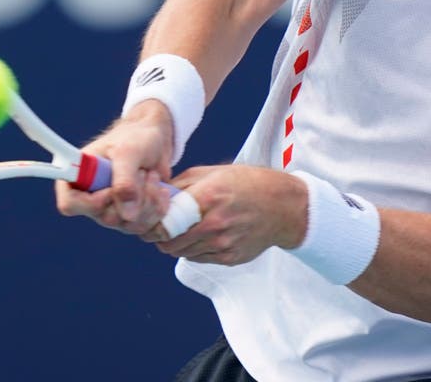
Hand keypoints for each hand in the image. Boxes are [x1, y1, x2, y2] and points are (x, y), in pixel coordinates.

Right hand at [54, 100, 174, 236]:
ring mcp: (111, 210)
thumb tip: (127, 215)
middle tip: (142, 171)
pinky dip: (159, 208)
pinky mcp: (131, 218)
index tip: (111, 189)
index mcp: (78, 177)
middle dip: (134, 195)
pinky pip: (146, 227)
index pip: (69, 204)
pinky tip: (160, 189)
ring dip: (149, 200)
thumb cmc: (135, 139)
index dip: (91, 203)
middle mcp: (91, 198)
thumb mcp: (128, 152)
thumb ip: (125, 180)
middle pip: (107, 218)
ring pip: (130, 225)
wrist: (155, 141)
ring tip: (151, 175)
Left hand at [151, 165, 307, 265]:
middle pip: (169, 242)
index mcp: (207, 197)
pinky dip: (192, 250)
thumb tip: (155, 193)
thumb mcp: (213, 172)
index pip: (165, 220)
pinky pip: (198, 258)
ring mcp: (222, 243)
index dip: (151, 224)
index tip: (148, 221)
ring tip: (181, 231)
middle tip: (160, 228)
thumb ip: (181, 184)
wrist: (282, 206)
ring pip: (181, 253)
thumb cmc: (247, 184)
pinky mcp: (229, 258)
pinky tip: (200, 236)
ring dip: (175, 244)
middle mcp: (214, 223)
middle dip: (159, 237)